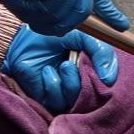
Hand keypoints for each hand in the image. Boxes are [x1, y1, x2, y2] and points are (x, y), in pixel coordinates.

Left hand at [0, 25, 119, 112]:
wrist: (24, 36)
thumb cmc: (54, 34)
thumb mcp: (84, 36)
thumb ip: (102, 52)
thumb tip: (109, 80)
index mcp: (91, 67)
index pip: (107, 82)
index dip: (107, 80)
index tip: (105, 76)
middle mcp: (79, 81)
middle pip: (93, 95)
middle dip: (88, 81)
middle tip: (79, 64)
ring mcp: (63, 90)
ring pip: (75, 99)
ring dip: (71, 82)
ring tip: (64, 65)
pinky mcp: (46, 96)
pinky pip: (56, 100)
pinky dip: (53, 83)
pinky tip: (47, 70)